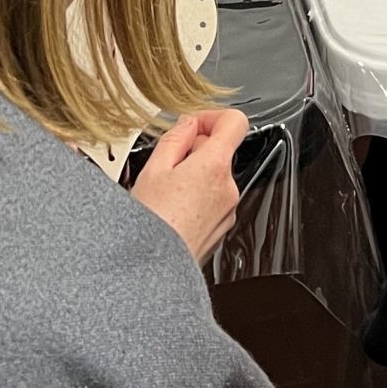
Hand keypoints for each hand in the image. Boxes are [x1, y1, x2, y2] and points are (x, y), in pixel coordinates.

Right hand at [132, 108, 249, 265]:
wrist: (155, 270)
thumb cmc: (151, 224)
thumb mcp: (153, 169)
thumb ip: (175, 138)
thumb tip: (188, 124)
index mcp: (214, 166)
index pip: (235, 122)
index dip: (212, 117)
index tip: (193, 125)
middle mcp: (229, 187)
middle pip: (220, 151)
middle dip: (195, 151)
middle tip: (166, 166)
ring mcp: (228, 210)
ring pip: (215, 177)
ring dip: (195, 176)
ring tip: (166, 193)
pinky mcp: (222, 228)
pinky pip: (214, 200)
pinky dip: (197, 198)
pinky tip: (173, 210)